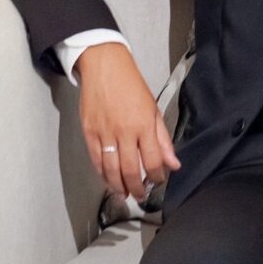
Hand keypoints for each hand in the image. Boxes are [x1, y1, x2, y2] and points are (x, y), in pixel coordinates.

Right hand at [77, 44, 180, 199]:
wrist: (104, 67)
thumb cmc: (131, 85)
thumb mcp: (153, 109)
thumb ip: (162, 139)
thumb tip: (173, 164)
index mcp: (143, 125)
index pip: (152, 161)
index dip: (156, 177)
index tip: (157, 182)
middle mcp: (124, 132)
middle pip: (130, 170)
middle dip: (136, 188)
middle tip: (140, 196)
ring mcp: (104, 133)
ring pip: (111, 169)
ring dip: (118, 186)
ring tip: (124, 195)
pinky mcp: (89, 132)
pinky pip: (95, 160)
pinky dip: (101, 174)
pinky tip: (108, 181)